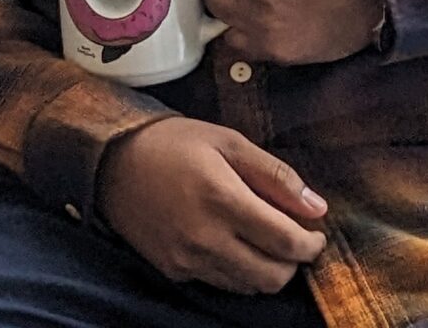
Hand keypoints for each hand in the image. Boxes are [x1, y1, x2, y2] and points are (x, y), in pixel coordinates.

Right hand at [99, 117, 327, 293]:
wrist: (111, 161)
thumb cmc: (173, 143)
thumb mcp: (228, 141)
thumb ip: (276, 175)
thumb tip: (317, 207)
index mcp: (223, 200)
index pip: (286, 243)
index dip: (311, 244)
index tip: (316, 235)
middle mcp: (205, 238)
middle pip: (272, 277)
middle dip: (293, 262)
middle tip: (292, 239)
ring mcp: (187, 259)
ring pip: (248, 286)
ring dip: (266, 269)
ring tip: (263, 240)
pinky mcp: (173, 270)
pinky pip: (220, 283)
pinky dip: (237, 272)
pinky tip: (232, 244)